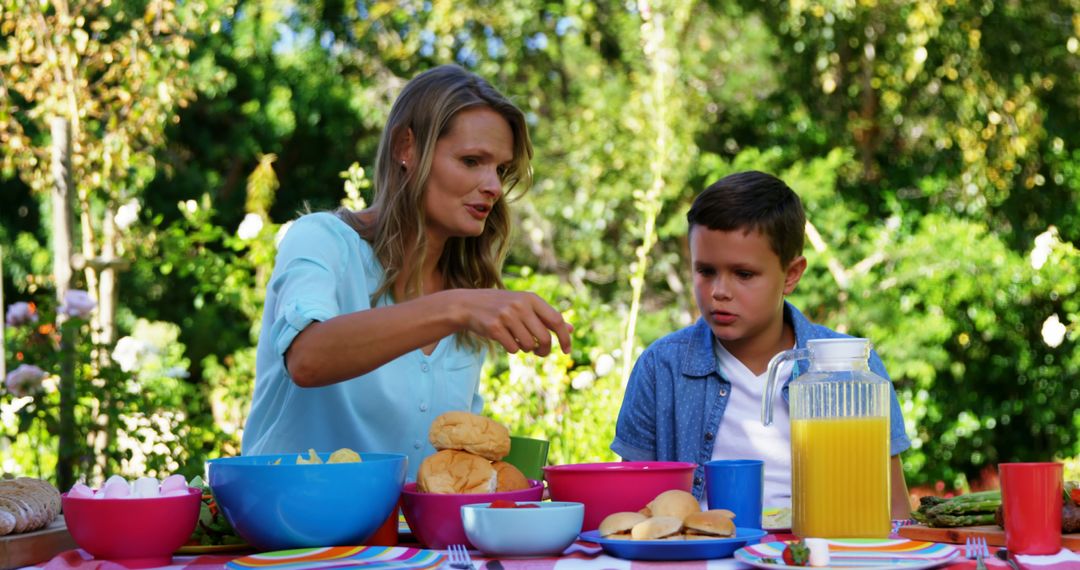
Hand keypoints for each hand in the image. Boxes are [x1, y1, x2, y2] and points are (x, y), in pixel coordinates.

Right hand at [454, 289, 572, 355]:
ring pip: (528, 346)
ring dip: (526, 348)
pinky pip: (513, 349)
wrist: (469, 305)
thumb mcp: (525, 306)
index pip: (556, 320)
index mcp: (531, 298)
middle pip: (544, 338)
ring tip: (517, 339)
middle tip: (540, 352)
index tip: (567, 351)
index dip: (564, 337)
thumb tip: (570, 329)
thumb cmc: (502, 306)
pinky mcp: (494, 328)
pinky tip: (504, 339)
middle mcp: (520, 305)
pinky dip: (512, 348)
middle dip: (544, 350)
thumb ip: (546, 317)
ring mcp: (506, 316)